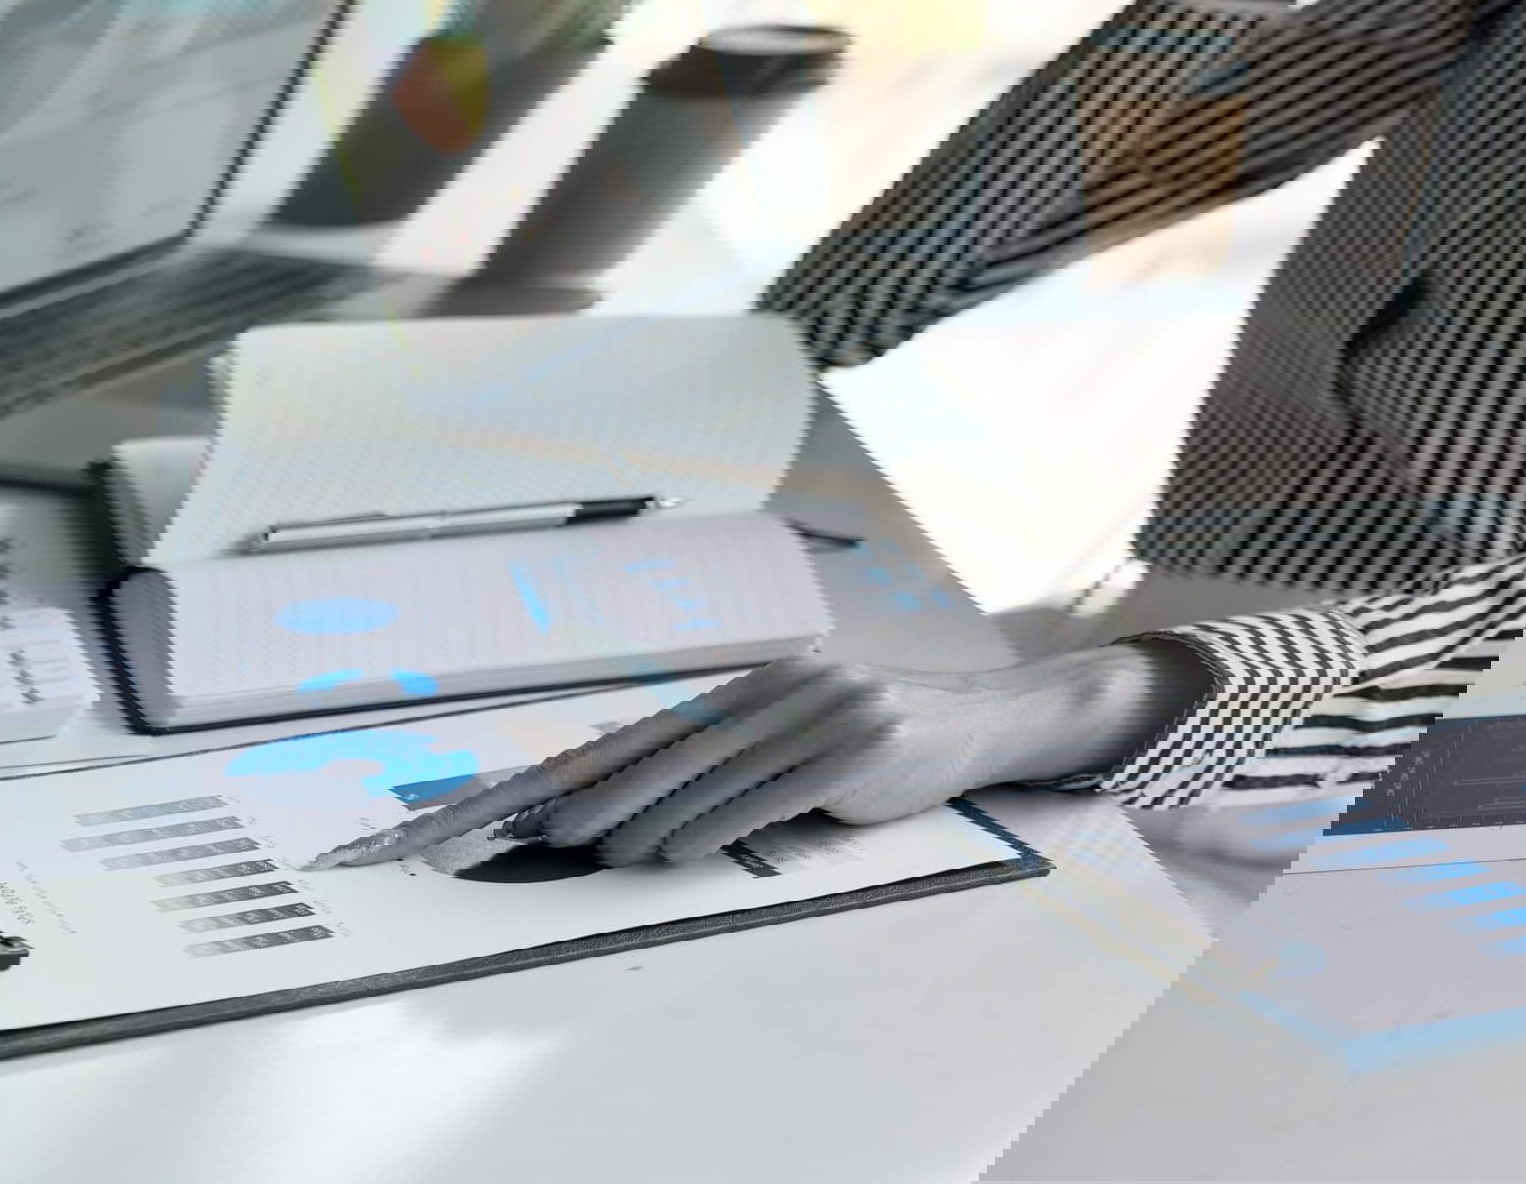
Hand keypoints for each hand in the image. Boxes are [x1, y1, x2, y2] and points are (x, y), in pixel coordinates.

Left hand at [306, 642, 1211, 868]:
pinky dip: (719, 824)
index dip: (596, 756)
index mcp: (765, 674)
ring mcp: (827, 708)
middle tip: (543, 827)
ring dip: (651, 815)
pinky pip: (772, 792)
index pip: (662, 721)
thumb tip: (643, 802)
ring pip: (716, 770)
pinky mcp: (858, 747)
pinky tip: (679, 849)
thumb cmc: (883, 738)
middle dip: (603, 785)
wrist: (987, 724)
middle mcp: (788, 680)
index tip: (538, 791)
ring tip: (597, 850)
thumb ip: (738, 754)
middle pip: (676, 740)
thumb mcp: (807, 730)